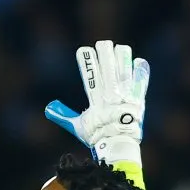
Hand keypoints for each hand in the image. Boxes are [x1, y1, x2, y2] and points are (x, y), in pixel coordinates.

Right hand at [44, 40, 149, 162]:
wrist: (118, 145)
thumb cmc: (97, 137)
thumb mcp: (78, 126)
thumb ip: (63, 116)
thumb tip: (48, 107)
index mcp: (95, 102)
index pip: (90, 78)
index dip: (87, 63)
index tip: (84, 49)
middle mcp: (110, 97)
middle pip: (107, 72)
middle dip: (105, 56)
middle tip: (103, 43)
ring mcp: (125, 98)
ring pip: (123, 74)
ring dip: (122, 60)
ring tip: (121, 47)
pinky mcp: (137, 101)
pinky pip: (140, 84)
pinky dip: (140, 73)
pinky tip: (139, 61)